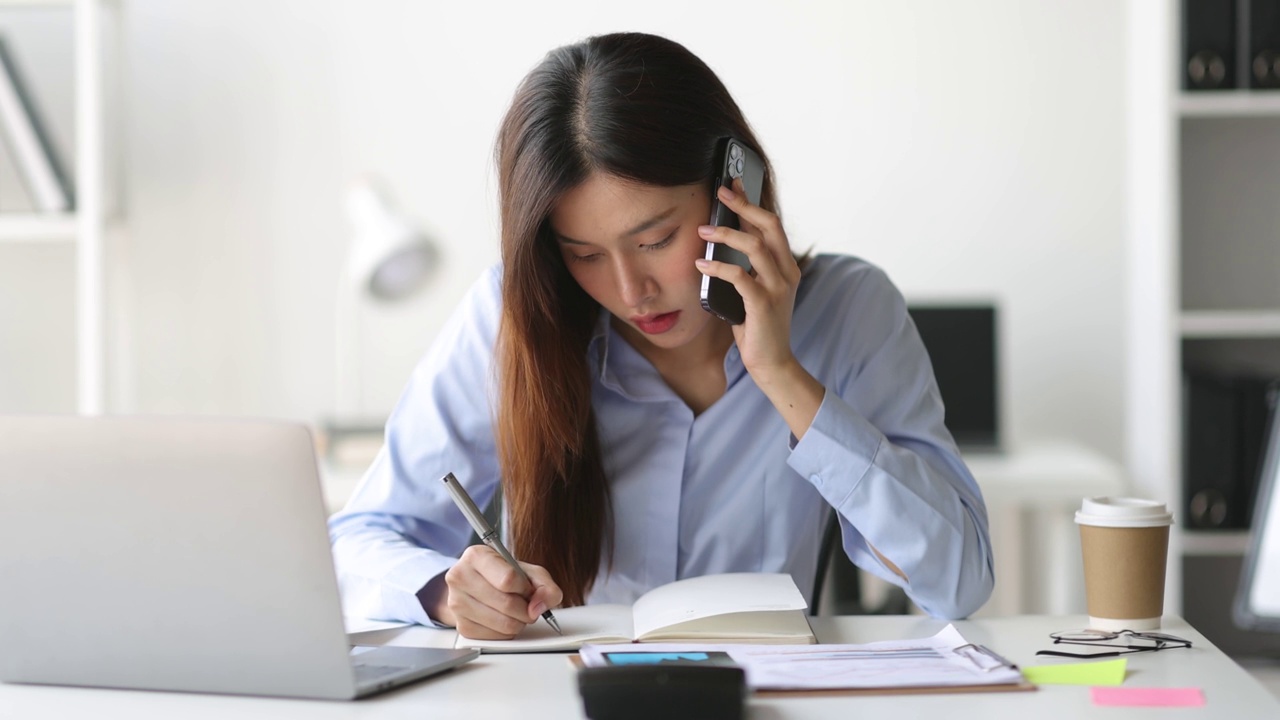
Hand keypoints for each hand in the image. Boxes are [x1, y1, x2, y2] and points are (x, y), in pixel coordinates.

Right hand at [433, 544, 562, 639]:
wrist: (477, 585)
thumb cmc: (502, 574)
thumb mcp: (527, 570)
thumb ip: (544, 584)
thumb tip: (540, 606)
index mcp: (476, 556)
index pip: (508, 579)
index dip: (525, 588)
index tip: (527, 589)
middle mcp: (460, 577)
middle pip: (507, 604)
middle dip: (526, 609)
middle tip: (527, 604)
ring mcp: (457, 603)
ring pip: (504, 624)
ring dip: (519, 622)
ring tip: (515, 611)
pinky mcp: (462, 627)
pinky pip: (497, 638)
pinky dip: (508, 632)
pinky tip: (503, 619)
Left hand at [695, 183, 802, 379]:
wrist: (771, 362)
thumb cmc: (757, 327)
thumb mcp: (753, 291)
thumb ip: (745, 269)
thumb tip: (718, 243)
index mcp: (786, 267)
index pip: (771, 225)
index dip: (752, 202)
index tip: (735, 183)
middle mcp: (787, 273)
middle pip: (769, 226)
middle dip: (743, 205)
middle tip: (720, 192)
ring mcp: (778, 288)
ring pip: (754, 247)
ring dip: (725, 234)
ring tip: (702, 230)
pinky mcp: (764, 304)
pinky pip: (739, 277)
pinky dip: (718, 267)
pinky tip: (702, 264)